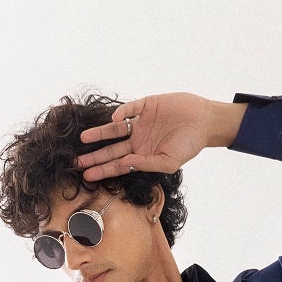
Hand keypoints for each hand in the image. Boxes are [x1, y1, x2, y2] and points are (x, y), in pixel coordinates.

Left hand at [74, 93, 217, 180]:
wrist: (204, 122)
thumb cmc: (190, 145)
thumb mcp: (169, 162)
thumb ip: (147, 164)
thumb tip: (127, 163)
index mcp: (143, 154)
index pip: (118, 164)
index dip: (103, 169)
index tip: (87, 176)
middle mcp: (138, 139)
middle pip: (111, 148)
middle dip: (95, 156)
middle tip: (77, 162)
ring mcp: (140, 122)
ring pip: (114, 129)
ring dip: (99, 133)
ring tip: (84, 139)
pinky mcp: (146, 105)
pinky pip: (130, 109)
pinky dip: (122, 113)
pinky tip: (114, 120)